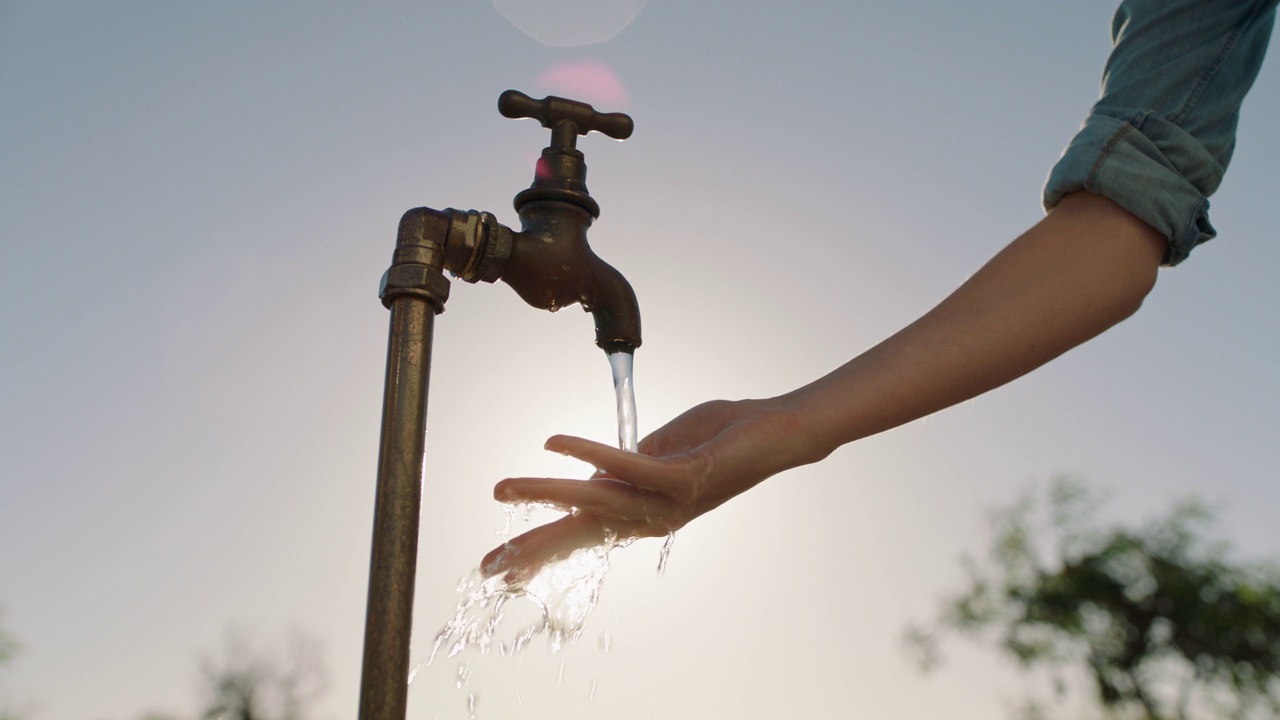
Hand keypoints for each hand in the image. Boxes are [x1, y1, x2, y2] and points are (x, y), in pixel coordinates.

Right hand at [480, 397, 820, 579]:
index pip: (582, 534)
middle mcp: (650, 515)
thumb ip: (627, 464)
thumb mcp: (661, 451)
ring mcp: (666, 500)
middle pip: (580, 534)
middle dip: (531, 550)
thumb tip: (593, 467)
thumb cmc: (720, 437)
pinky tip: (554, 443)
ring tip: (503, 488)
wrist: (775, 433)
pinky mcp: (682, 476)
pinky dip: (589, 452)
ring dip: (545, 493)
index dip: (541, 549)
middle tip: (488, 566)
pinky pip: (628, 465)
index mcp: (642, 511)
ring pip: (595, 500)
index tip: (504, 570)